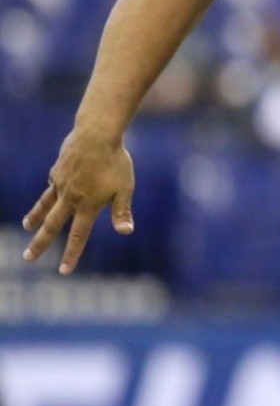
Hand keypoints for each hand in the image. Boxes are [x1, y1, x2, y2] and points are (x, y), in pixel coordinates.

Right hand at [22, 129, 134, 274]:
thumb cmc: (115, 162)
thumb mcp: (125, 188)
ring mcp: (61, 183)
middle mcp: (70, 197)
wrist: (96, 134)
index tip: (63, 271)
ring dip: (35, 218)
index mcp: (87, 205)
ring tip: (27, 228)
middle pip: (52, 225)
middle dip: (40, 243)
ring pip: (44, 205)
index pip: (78, 236)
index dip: (71, 254)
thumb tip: (126, 232)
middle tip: (27, 258)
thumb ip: (122, 211)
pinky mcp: (58, 170)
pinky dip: (49, 192)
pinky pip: (52, 185)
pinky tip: (50, 192)